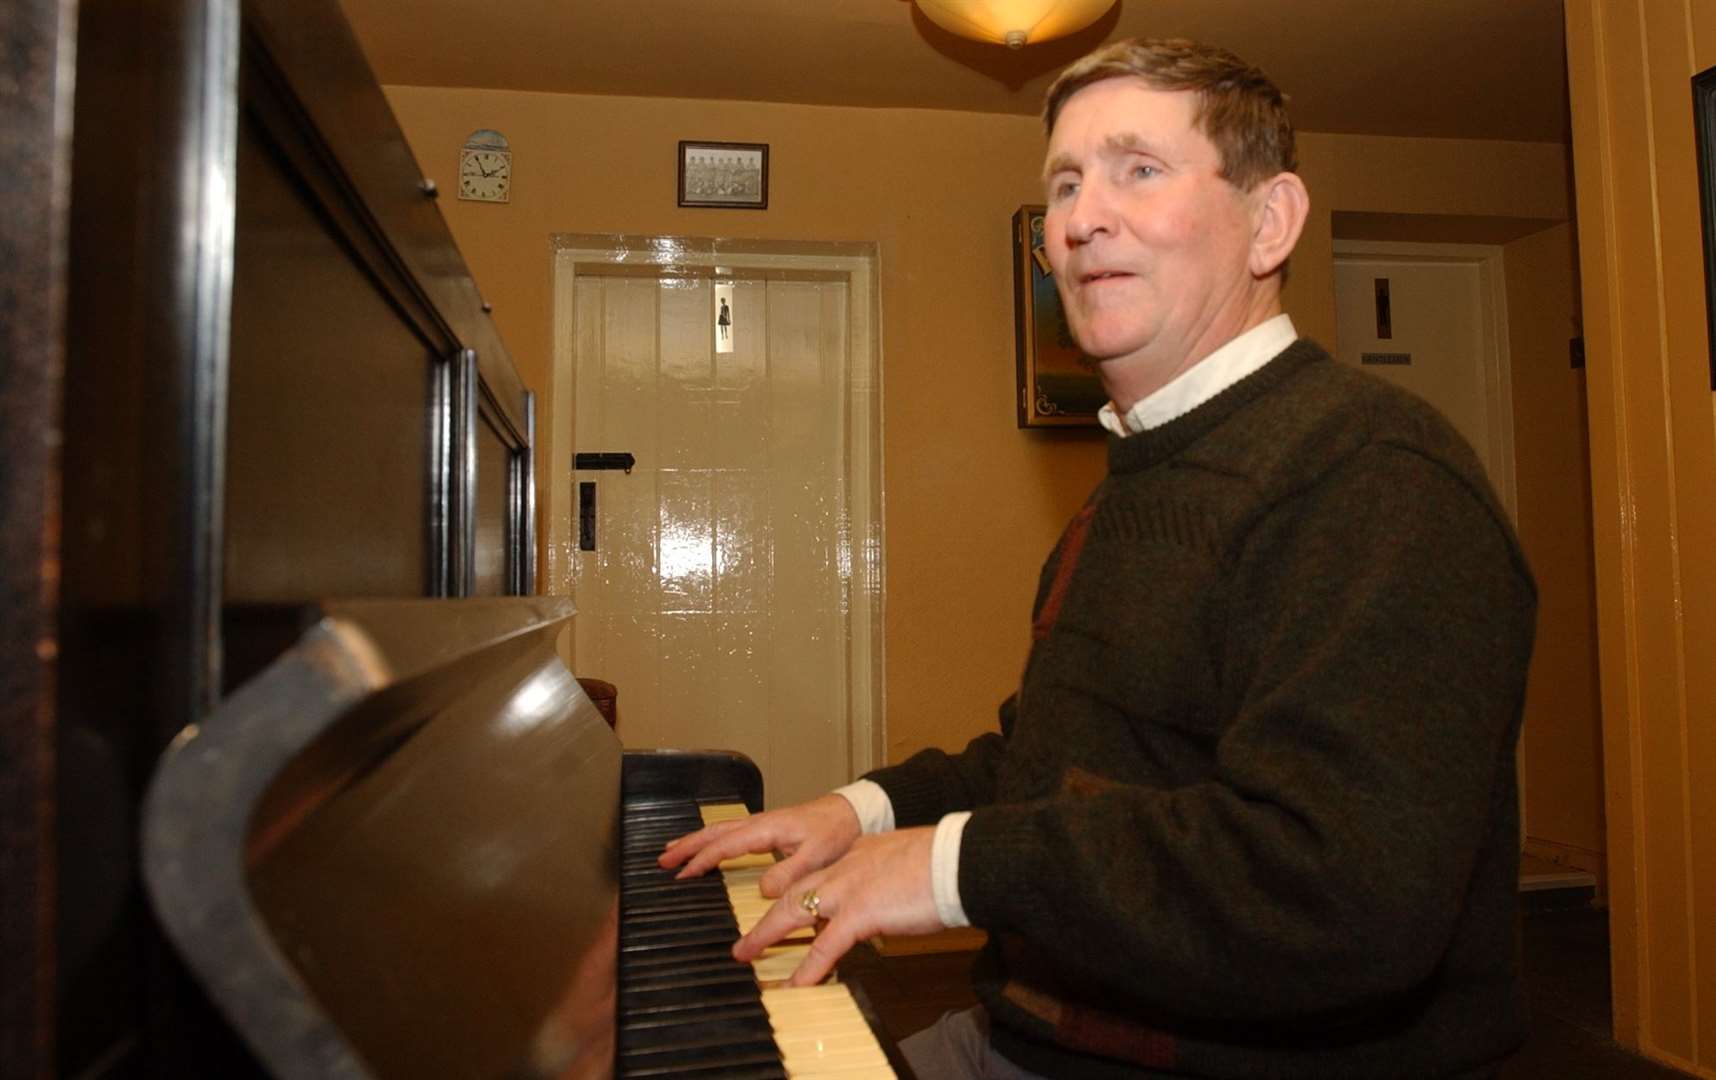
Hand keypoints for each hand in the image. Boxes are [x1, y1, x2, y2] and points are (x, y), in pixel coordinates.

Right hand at [658, 793, 861, 898]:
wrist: (852, 812)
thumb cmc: (837, 831)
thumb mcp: (817, 856)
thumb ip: (790, 873)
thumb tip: (762, 890)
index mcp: (767, 829)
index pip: (725, 845)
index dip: (701, 860)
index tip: (682, 874)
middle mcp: (760, 824)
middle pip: (714, 832)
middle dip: (687, 845)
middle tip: (662, 859)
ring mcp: (762, 824)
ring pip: (720, 830)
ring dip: (695, 840)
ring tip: (673, 851)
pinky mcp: (768, 828)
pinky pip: (731, 832)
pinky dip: (712, 839)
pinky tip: (709, 847)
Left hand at [735, 827, 943, 985]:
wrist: (958, 860)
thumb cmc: (946, 862)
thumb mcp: (908, 862)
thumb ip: (891, 877)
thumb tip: (893, 895)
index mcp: (858, 853)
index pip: (820, 873)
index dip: (799, 892)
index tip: (786, 904)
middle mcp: (845, 867)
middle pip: (793, 890)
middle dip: (767, 913)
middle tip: (748, 935)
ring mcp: (849, 888)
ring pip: (793, 911)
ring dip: (766, 934)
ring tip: (746, 954)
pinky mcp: (860, 912)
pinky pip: (825, 946)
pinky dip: (808, 968)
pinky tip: (796, 985)